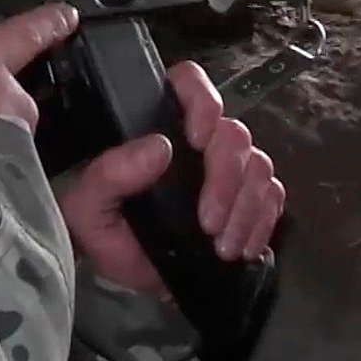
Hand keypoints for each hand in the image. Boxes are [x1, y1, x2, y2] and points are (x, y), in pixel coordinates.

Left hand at [56, 60, 284, 300]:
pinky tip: (242, 247)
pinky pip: (272, 196)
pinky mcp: (246, 199)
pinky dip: (262, 222)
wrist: (125, 276)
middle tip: (208, 222)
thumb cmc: (102, 229)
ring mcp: (225, 169)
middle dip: (225, 179)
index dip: (202, 100)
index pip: (188, 84)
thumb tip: (158, 147)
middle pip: (233, 133)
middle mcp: (196, 140)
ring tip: (223, 245)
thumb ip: (111, 173)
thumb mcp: (88, 205)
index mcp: (156, 124)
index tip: (198, 138)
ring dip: (246, 208)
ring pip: (258, 165)